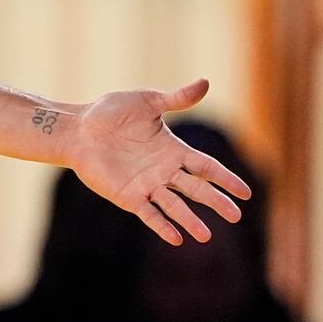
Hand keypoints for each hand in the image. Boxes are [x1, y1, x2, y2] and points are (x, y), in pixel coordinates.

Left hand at [64, 78, 252, 244]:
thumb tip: (206, 83)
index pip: (206, 167)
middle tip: (236, 215)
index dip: (225, 179)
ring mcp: (146, 185)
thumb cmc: (109, 113)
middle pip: (196, 189)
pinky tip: (177, 239)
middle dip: (216, 201)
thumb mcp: (147, 102)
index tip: (246, 192)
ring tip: (207, 236)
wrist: (76, 128)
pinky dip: (162, 226)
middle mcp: (163, 171)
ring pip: (175, 205)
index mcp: (172, 150)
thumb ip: (176, 99)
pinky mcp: (126, 195)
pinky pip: (148, 213)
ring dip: (190, 219)